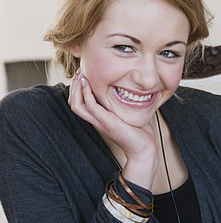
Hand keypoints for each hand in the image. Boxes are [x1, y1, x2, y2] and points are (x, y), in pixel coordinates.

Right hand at [68, 70, 157, 187]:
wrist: (144, 150)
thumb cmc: (140, 133)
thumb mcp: (128, 114)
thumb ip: (124, 104)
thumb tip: (131, 88)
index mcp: (99, 119)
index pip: (79, 104)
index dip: (77, 89)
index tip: (82, 75)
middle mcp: (96, 121)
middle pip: (73, 103)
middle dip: (74, 86)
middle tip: (78, 72)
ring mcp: (100, 122)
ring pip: (77, 105)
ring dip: (76, 88)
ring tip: (80, 75)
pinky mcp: (107, 122)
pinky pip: (90, 106)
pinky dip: (86, 94)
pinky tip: (88, 83)